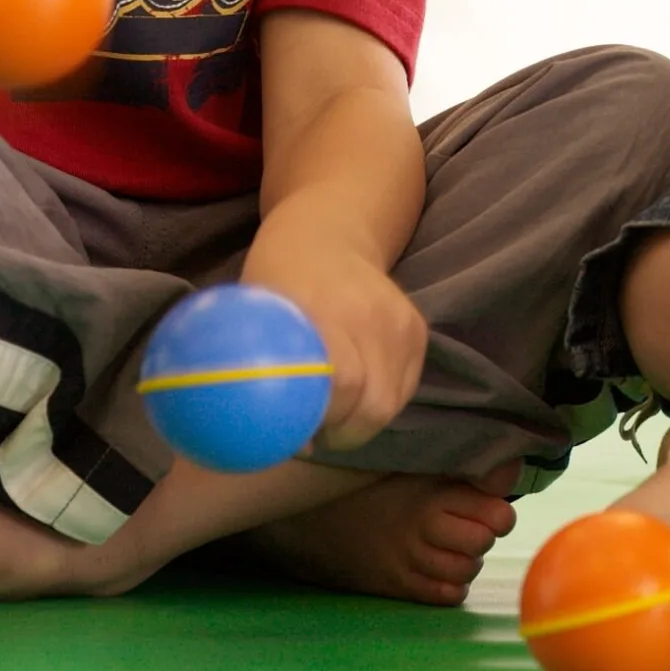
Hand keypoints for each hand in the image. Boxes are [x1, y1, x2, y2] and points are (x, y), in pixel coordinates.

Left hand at [244, 228, 427, 451]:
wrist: (327, 235)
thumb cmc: (277, 278)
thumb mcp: (252, 312)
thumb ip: (257, 366)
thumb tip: (264, 434)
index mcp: (321, 306)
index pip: (343, 380)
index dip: (323, 420)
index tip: (299, 435)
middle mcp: (369, 313)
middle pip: (373, 403)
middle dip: (343, 432)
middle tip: (316, 433)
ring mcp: (399, 321)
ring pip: (391, 403)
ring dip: (361, 422)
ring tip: (333, 414)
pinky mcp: (417, 329)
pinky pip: (405, 389)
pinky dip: (380, 402)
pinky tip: (355, 395)